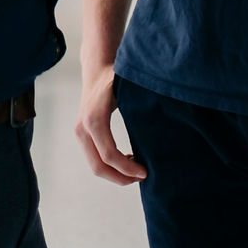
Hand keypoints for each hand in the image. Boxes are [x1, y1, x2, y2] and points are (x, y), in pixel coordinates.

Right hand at [74, 65, 146, 183]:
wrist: (97, 70)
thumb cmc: (117, 77)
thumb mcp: (129, 88)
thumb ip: (142, 102)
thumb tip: (167, 116)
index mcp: (95, 119)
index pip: (109, 155)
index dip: (128, 169)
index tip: (146, 172)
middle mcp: (83, 128)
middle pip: (99, 167)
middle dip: (122, 178)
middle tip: (143, 176)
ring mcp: (80, 133)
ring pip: (96, 166)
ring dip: (116, 174)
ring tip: (137, 169)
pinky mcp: (82, 136)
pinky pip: (94, 159)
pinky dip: (111, 167)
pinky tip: (128, 160)